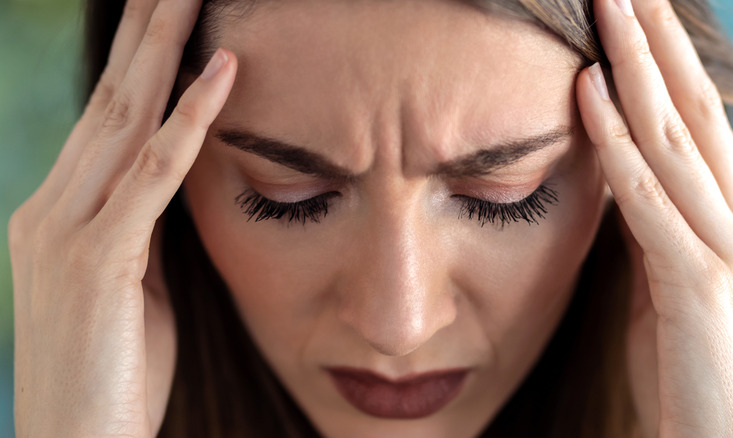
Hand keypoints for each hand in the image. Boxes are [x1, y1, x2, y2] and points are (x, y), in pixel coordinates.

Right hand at [9, 0, 236, 434]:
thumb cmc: (116, 368)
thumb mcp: (134, 284)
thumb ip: (145, 228)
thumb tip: (178, 181)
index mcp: (58, 211)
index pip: (105, 117)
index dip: (137, 59)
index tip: (164, 13)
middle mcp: (50, 207)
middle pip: (109, 97)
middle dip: (144, 30)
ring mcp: (67, 231)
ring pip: (125, 117)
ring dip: (163, 47)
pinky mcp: (98, 260)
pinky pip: (152, 175)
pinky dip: (189, 118)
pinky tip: (223, 70)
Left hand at [576, 0, 732, 435]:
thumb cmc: (700, 379)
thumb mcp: (669, 292)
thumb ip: (651, 235)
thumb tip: (619, 183)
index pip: (696, 124)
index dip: (666, 65)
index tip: (636, 17)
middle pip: (692, 111)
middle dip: (658, 41)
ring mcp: (729, 250)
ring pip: (675, 137)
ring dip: (637, 65)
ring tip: (609, 5)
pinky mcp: (701, 285)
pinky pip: (650, 198)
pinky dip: (617, 142)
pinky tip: (590, 91)